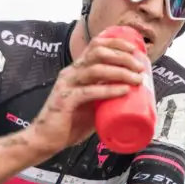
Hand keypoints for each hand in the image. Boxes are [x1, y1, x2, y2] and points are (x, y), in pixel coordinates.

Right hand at [27, 34, 145, 153]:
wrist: (45, 140)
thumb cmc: (70, 122)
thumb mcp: (92, 103)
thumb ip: (106, 95)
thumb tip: (133, 93)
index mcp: (77, 70)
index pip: (96, 45)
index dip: (116, 43)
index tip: (135, 49)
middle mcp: (71, 73)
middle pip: (98, 52)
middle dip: (122, 57)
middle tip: (140, 67)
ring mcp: (66, 85)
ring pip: (96, 69)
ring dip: (120, 72)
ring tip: (137, 79)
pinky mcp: (65, 100)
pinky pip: (89, 91)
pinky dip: (109, 90)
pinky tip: (124, 91)